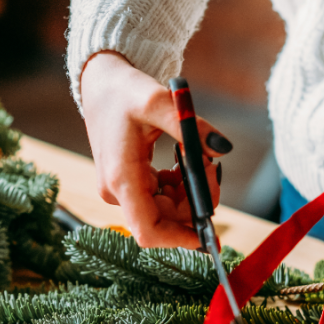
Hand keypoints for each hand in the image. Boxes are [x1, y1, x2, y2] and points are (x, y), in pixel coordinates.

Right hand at [80, 51, 229, 248]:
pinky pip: (160, 196)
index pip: (149, 231)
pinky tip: (184, 159)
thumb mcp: (158, 102)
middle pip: (165, 220)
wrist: (100, 83)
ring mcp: (121, 188)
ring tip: (200, 157)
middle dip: (195, 200)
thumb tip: (222, 149)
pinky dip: (179, 184)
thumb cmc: (124, 91)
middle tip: (213, 166)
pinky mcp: (127, 182)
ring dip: (190, 190)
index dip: (180, 239)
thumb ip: (191, 127)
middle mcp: (117, 191)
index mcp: (121, 178)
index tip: (209, 232)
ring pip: (166, 208)